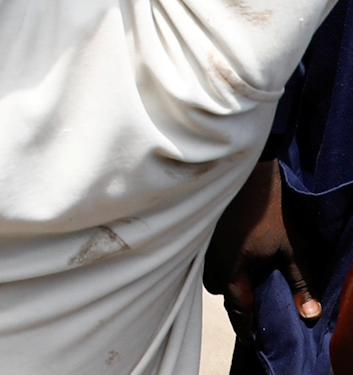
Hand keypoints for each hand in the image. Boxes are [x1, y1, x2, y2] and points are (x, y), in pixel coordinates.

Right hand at [205, 158, 319, 329]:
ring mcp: (203, 240)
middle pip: (218, 289)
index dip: (244, 326)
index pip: (237, 307)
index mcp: (233, 268)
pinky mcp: (200, 225)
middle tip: (249, 296)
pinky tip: (229, 250)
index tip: (249, 340)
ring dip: (221, 274)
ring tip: (239, 271)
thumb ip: (300, 284)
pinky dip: (215, 256)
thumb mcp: (292, 249)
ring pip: (207, 269)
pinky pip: (202, 251)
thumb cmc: (271, 211)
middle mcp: (212, 257)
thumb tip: (310, 317)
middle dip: (231, 295)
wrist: (246, 171)